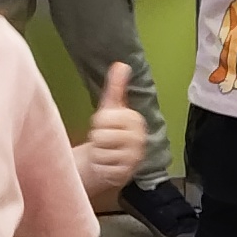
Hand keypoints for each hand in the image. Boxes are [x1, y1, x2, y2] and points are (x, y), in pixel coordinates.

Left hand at [78, 62, 149, 190]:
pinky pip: (102, 165)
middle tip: (105, 140)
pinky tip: (107, 163)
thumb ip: (116, 87)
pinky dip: (100, 165)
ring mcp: (134, 156)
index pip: (103, 118)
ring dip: (98, 153)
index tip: (106, 124)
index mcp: (135, 119)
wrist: (111, 161)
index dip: (99, 122)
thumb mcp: (111, 108)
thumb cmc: (110, 132)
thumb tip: (121, 64)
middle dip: (97, 138)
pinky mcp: (126, 172)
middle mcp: (139, 138)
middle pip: (100, 135)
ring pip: (100, 150)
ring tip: (106, 151)